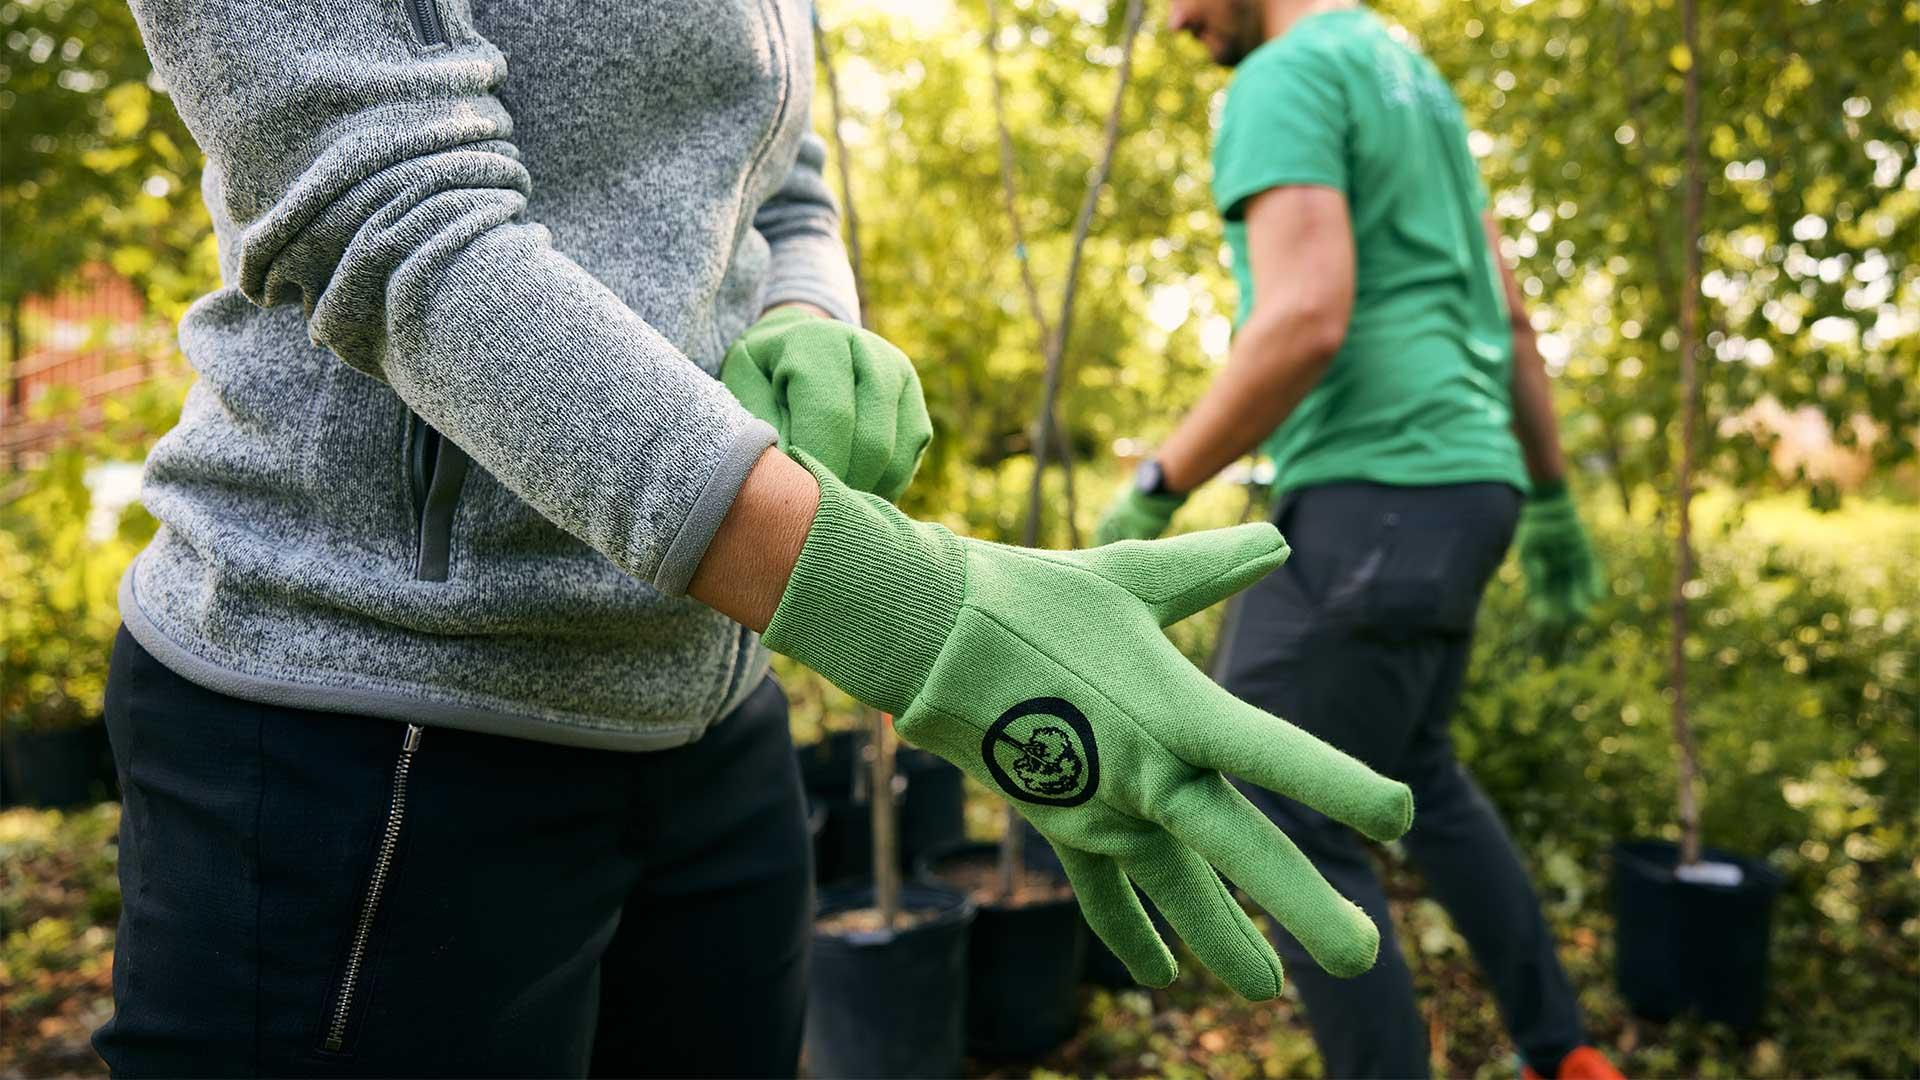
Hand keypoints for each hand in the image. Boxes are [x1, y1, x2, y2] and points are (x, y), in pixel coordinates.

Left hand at [721, 307, 930, 501]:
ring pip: (894, 456)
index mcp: (821, 343)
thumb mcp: (742, 390)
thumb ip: (760, 429)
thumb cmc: (761, 375)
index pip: (832, 416)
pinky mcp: (914, 402)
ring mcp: (899, 376)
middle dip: (842, 486)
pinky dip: (879, 486)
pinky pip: (906, 460)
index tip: (796, 498)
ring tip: (826, 505)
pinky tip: (847, 490)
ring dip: (862, 492)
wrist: (794, 342)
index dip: (818, 465)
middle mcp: (870, 352)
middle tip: (812, 512)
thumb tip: (789, 479)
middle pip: (872, 442)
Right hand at [763, 451, 1413, 999]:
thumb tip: (1278, 541)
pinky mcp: (1060, 823)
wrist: (927, 636)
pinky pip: (1103, 891)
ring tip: (1272, 990)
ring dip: (1224, 942)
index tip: (1399, 816)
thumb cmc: (1035, 594)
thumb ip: (1212, 569)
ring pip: (1175, 891)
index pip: (1277, 755)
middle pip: (1239, 852)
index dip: (1342, 787)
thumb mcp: (1134, 575)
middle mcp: (1148, 773)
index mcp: (1178, 709)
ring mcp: (1100, 808)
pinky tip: (1162, 975)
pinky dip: (1132, 932)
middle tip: (1363, 958)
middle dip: (1304, 908)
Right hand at [1515, 480, 1603, 623]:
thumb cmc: (1534, 527)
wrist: (1549, 505)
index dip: (1543, 612)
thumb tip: (1534, 593)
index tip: (1546, 619)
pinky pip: (1590, 574)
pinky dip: (1593, 585)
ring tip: (1583, 614)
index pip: (1541, 601)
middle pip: (1561, 600)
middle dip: (1564, 612)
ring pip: (1576, 591)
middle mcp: (1555, 575)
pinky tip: (1597, 597)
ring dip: (1579, 603)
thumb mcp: (1528, 549)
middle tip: (1568, 620)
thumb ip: (1533, 571)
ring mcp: (1570, 567)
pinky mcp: (1584, 557)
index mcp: (1538, 576)